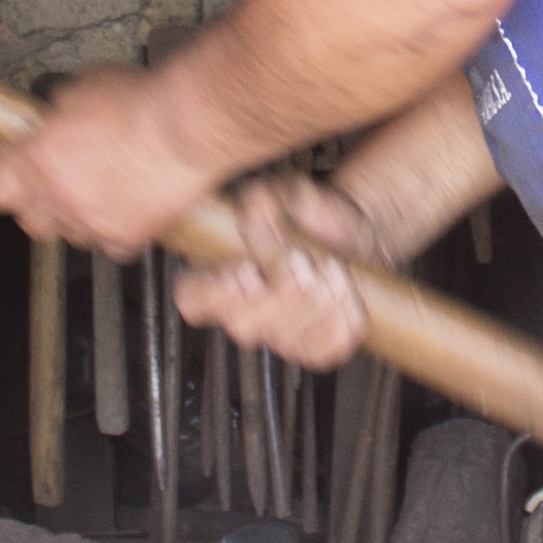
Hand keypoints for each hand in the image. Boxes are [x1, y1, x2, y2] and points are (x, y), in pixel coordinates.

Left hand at [0, 65, 221, 262]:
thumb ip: (60, 110)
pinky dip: (117, 232)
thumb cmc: (142, 101)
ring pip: (70, 236)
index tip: (13, 176)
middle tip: (59, 184)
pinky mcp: (126, 237)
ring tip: (102, 192)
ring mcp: (91, 220)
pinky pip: (111, 247)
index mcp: (39, 156)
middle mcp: (59, 194)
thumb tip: (56, 115)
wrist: (187, 126)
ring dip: (79, 218)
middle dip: (41, 203)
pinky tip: (129, 208)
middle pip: (30, 220)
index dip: (5, 181)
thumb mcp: (84, 87)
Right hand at [173, 174, 381, 371]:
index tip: (246, 268)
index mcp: (222, 274)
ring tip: (331, 266)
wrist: (349, 231)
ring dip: (316, 303)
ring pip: (286, 341)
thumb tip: (254, 225)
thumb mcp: (282, 193)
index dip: (213, 293)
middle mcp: (245, 311)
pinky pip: (324, 349)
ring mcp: (278, 335)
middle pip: (243, 326)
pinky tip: (345, 292)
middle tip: (300, 261)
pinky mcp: (313, 348)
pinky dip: (341, 319)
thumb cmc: (306, 214)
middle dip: (278, 295)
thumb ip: (262, 203)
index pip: (192, 298)